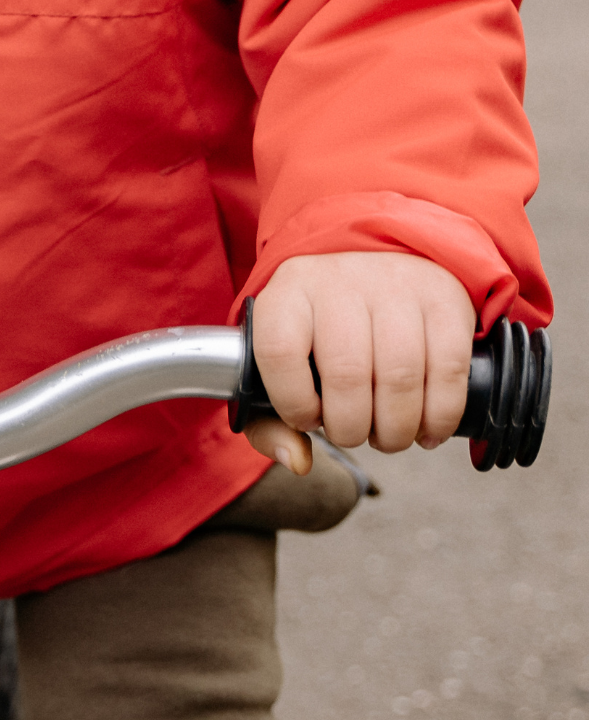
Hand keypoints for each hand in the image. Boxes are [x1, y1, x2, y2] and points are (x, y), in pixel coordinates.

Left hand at [245, 251, 474, 474]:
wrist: (379, 259)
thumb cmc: (323, 331)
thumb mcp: (283, 362)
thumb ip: (271, 420)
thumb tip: (297, 461)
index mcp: (288, 293)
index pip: (279, 353)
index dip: (294, 404)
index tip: (309, 419)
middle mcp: (339, 280)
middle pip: (346, 374)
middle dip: (352, 428)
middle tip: (357, 435)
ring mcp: (395, 284)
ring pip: (400, 377)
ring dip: (397, 430)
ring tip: (391, 435)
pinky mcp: (443, 297)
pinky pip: (448, 370)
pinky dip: (441, 416)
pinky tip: (428, 430)